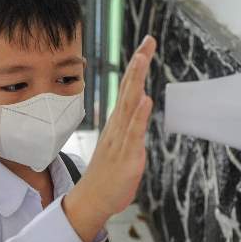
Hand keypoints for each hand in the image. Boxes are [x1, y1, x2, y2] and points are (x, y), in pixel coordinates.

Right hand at [64, 35, 156, 241]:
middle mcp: (117, 126)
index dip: (138, 66)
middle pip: (128, 88)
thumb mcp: (123, 144)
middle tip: (147, 41)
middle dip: (138, 64)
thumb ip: (131, 125)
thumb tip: (139, 104)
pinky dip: (138, 115)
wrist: (92, 199)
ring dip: (135, 81)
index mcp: (118, 122)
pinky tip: (144, 99)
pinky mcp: (126, 155)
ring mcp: (120, 139)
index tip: (146, 44)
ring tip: (141, 59)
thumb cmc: (108, 174)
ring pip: (129, 105)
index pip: (129, 87)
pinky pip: (133, 133)